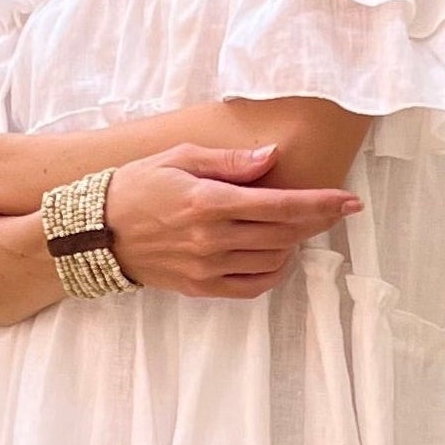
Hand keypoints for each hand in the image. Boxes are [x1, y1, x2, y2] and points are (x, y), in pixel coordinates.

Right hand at [104, 142, 362, 299]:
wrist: (95, 233)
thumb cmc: (136, 186)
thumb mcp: (179, 157)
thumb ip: (230, 161)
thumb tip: (272, 157)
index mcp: (208, 201)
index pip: (281, 206)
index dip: (321, 204)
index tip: (350, 201)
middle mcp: (211, 238)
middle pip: (284, 234)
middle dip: (318, 221)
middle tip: (337, 209)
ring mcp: (206, 267)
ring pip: (273, 260)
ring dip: (294, 243)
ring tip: (296, 225)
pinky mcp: (200, 287)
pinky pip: (252, 286)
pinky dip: (273, 272)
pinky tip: (275, 255)